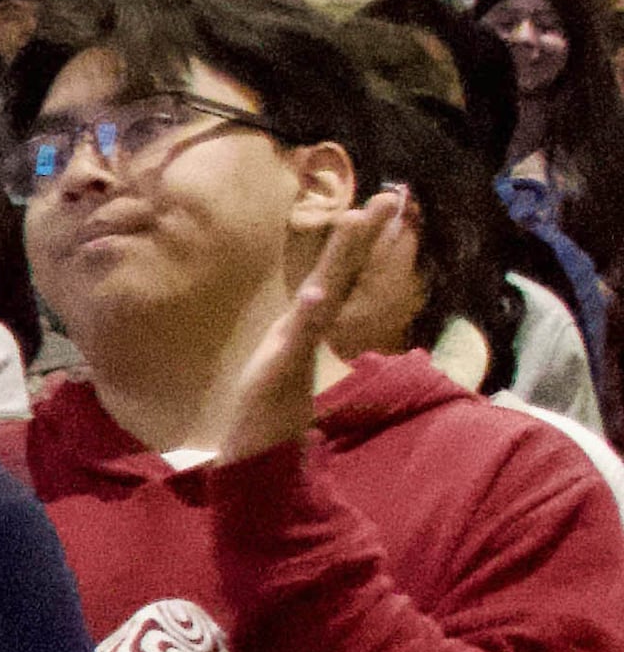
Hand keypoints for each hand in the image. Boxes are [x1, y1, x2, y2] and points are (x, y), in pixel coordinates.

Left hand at [196, 187, 404, 465]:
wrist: (259, 454)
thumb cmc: (270, 406)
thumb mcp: (284, 359)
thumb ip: (302, 333)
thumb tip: (316, 304)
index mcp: (306, 323)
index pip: (334, 272)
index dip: (355, 239)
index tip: (378, 202)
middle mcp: (308, 330)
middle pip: (338, 273)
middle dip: (363, 236)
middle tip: (391, 197)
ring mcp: (298, 347)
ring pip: (323, 296)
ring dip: (342, 259)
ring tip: (359, 219)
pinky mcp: (283, 369)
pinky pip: (298, 337)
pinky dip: (310, 314)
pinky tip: (318, 290)